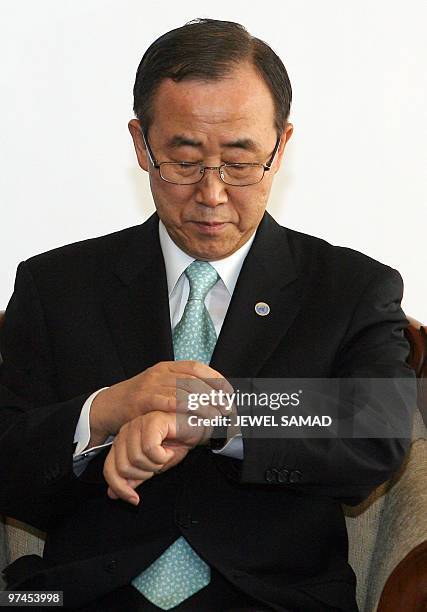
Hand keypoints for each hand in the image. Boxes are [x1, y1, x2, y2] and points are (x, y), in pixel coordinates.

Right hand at [89, 360, 232, 446]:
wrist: (108, 406)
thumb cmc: (139, 400)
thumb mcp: (160, 387)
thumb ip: (181, 388)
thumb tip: (213, 398)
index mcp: (168, 367)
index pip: (198, 368)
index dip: (216, 379)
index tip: (229, 394)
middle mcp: (161, 372)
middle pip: (195, 380)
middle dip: (215, 396)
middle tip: (226, 410)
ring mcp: (152, 384)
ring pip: (186, 392)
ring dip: (205, 406)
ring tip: (216, 418)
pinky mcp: (144, 400)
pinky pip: (170, 403)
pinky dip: (187, 411)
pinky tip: (197, 419)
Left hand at [103, 410, 210, 504]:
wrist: (196, 430)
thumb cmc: (177, 444)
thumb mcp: (153, 466)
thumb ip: (133, 478)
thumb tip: (114, 493)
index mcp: (123, 441)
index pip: (110, 469)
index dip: (120, 488)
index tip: (134, 499)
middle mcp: (127, 431)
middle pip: (123, 467)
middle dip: (144, 474)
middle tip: (157, 465)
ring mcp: (138, 424)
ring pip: (136, 459)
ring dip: (155, 464)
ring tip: (164, 455)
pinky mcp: (152, 421)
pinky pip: (150, 449)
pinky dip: (162, 455)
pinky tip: (169, 449)